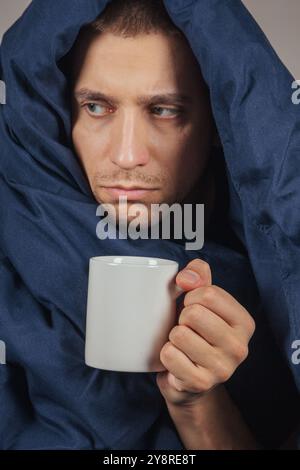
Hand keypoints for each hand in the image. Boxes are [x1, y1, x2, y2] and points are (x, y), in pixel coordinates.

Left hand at [156, 259, 255, 406]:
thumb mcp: (201, 300)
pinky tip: (177, 361)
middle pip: (193, 313)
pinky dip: (166, 355)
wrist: (188, 379)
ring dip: (173, 337)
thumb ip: (198, 275)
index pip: (208, 294)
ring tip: (182, 346)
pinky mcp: (201, 384)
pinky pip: (169, 355)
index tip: (192, 308)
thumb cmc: (195, 332)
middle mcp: (240, 347)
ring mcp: (223, 369)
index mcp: (244, 322)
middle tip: (187, 329)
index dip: (190, 296)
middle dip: (182, 318)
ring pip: (179, 334)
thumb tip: (185, 278)